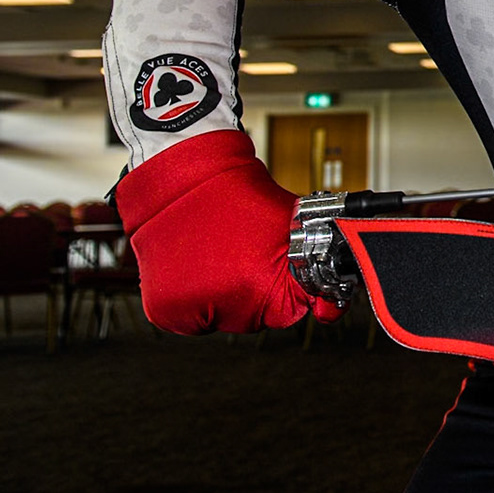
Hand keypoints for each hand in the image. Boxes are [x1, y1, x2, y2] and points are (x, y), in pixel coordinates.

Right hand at [116, 129, 342, 334]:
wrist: (179, 174)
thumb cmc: (234, 192)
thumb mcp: (288, 223)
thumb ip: (312, 269)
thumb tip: (330, 309)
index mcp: (259, 286)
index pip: (290, 312)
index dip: (289, 290)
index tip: (281, 272)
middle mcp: (224, 304)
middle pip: (254, 316)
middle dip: (253, 289)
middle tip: (241, 252)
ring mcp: (190, 309)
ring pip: (221, 317)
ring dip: (222, 294)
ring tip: (215, 252)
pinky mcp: (163, 309)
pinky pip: (190, 318)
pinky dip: (193, 298)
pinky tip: (194, 265)